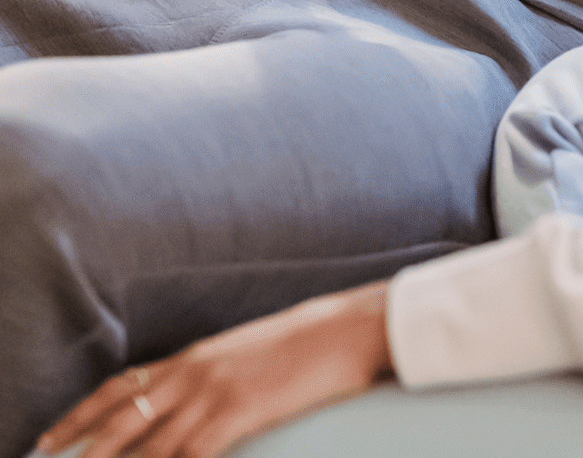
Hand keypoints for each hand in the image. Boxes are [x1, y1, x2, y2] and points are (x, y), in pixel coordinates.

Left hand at [38, 280, 393, 457]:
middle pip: (119, 418)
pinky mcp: (236, 411)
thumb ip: (211, 375)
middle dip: (83, 451)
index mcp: (192, 356)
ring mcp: (212, 392)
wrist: (343, 328)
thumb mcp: (244, 353)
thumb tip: (188, 399)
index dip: (79, 415)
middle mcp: (192, 372)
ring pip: (147, 446)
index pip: (119, 386)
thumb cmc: (303, 343)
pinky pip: (190, 456)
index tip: (48, 440)